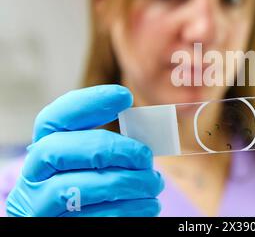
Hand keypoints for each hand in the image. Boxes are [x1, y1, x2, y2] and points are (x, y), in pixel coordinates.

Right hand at [6, 85, 163, 216]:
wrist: (72, 226)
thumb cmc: (91, 194)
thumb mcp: (91, 167)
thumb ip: (106, 151)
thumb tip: (143, 140)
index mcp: (44, 152)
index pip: (53, 119)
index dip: (87, 103)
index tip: (124, 96)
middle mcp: (33, 175)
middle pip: (62, 149)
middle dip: (113, 149)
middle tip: (146, 157)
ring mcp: (38, 206)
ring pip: (80, 187)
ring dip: (128, 183)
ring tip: (154, 183)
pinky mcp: (55, 229)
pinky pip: (94, 217)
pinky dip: (128, 209)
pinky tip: (149, 205)